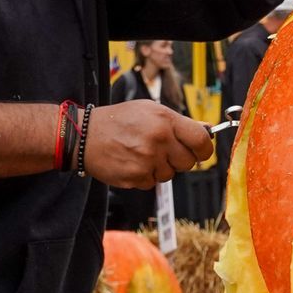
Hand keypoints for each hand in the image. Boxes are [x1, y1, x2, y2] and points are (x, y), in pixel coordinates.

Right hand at [83, 101, 213, 187]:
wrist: (85, 135)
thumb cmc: (119, 120)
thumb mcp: (150, 110)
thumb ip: (179, 122)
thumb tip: (207, 130)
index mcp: (165, 120)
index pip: (201, 141)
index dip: (204, 149)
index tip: (200, 151)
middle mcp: (159, 139)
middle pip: (188, 162)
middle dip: (179, 160)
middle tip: (163, 151)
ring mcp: (148, 159)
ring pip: (170, 174)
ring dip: (160, 168)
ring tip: (142, 153)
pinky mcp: (137, 176)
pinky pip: (153, 182)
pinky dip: (145, 176)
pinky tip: (132, 162)